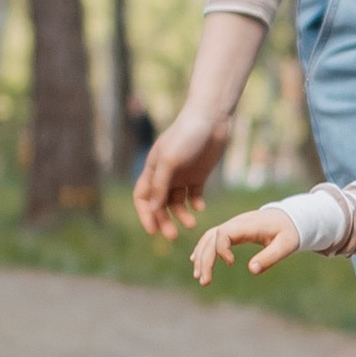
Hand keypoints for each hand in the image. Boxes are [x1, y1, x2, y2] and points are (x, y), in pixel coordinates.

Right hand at [136, 102, 233, 235]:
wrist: (212, 119)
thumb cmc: (187, 135)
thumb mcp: (170, 160)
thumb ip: (160, 185)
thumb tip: (153, 208)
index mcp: (153, 169)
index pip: (143, 197)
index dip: (145, 214)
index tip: (153, 231)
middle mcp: (166, 173)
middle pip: (160, 204)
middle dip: (164, 220)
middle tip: (173, 237)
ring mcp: (183, 174)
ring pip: (177, 202)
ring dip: (181, 215)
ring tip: (192, 224)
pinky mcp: (199, 174)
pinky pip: (194, 195)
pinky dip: (195, 204)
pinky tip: (200, 207)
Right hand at [191, 208, 300, 285]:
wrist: (289, 217)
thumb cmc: (289, 231)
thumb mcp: (286, 245)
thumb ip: (270, 257)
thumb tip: (252, 270)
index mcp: (248, 225)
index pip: (223, 233)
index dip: (221, 249)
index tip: (231, 264)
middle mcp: (236, 223)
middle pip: (212, 238)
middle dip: (205, 259)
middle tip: (204, 282)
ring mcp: (233, 225)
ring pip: (209, 238)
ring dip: (201, 256)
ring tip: (199, 277)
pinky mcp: (232, 230)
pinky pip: (212, 237)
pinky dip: (203, 249)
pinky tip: (196, 261)